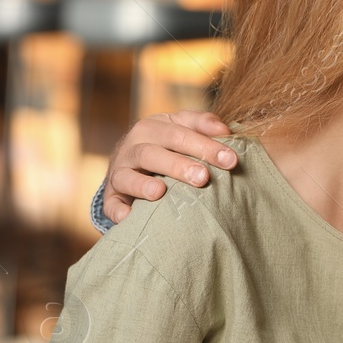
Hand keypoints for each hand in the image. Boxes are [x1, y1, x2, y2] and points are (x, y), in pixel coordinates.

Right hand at [104, 110, 235, 222]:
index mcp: (154, 127)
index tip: (231, 161)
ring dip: (143, 185)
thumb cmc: (167, 145)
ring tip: (160, 191)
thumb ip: (204, 125)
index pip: (180, 133)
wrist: (129, 161)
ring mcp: (120, 171)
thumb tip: (225, 130)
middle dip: (179, 165)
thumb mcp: (183, 127)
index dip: (206, 145)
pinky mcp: (111, 195)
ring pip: (128, 176)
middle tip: (203, 178)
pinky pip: (111, 204)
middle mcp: (133, 146)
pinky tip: (130, 217)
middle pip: (153, 153)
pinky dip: (118, 211)